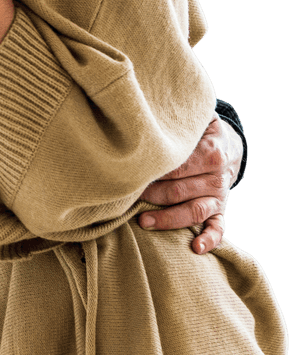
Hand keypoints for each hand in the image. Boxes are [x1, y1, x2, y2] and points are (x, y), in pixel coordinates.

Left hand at [138, 115, 242, 253]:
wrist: (228, 146)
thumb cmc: (200, 131)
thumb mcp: (196, 118)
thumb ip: (178, 116)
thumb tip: (151, 106)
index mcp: (210, 152)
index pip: (177, 166)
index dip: (153, 172)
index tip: (130, 173)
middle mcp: (216, 176)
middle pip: (180, 189)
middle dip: (152, 194)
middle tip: (126, 196)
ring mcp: (219, 195)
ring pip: (194, 211)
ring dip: (169, 219)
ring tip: (144, 221)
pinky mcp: (221, 210)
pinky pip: (218, 228)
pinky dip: (209, 240)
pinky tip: (195, 247)